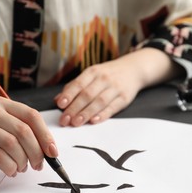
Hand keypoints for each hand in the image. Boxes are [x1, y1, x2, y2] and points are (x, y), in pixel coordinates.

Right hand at [0, 96, 57, 176]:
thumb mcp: (2, 128)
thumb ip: (23, 133)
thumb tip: (49, 151)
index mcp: (3, 104)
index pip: (31, 116)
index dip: (45, 135)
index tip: (53, 152)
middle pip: (23, 131)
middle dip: (36, 152)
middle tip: (38, 165)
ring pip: (11, 144)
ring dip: (22, 161)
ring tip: (21, 168)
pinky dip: (9, 167)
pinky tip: (10, 171)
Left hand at [54, 48, 181, 126]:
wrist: (133, 69)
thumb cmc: (107, 74)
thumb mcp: (91, 75)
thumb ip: (74, 87)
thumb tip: (57, 100)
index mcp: (93, 72)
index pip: (78, 84)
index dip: (69, 95)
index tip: (60, 105)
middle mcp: (104, 78)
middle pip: (87, 94)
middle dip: (74, 108)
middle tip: (65, 120)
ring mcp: (115, 88)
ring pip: (99, 102)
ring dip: (86, 113)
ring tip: (76, 123)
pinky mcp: (124, 97)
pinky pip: (113, 107)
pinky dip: (103, 114)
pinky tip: (94, 120)